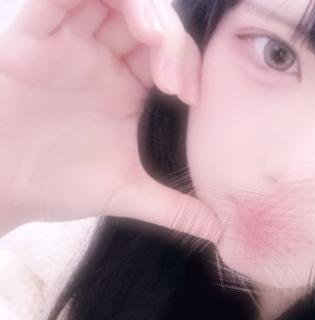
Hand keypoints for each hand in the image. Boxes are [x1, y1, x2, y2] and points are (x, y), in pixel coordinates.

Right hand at [0, 0, 222, 242]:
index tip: (191, 99)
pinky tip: (117, 13)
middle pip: (148, 19)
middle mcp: (102, 59)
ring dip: (141, 7)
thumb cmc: (57, 185)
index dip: (188, 63)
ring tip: (151, 39)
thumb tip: (222, 232)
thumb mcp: (127, 194)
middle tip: (174, 81)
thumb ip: (176, 209)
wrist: (0, 188)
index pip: (171, 54)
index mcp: (128, 88)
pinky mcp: (32, 36)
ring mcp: (68, 43)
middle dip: (171, 38)